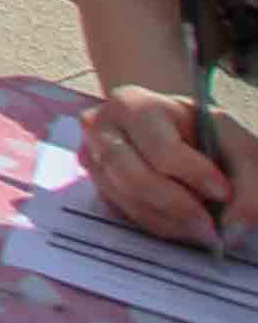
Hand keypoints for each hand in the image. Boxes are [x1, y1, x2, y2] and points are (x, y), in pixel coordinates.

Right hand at [85, 86, 247, 242]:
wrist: (178, 136)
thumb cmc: (206, 136)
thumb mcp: (238, 146)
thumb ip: (249, 185)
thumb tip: (233, 230)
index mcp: (134, 104)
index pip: (159, 146)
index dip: (194, 174)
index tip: (224, 192)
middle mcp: (101, 128)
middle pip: (134, 177)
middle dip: (179, 207)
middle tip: (212, 226)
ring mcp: (92, 158)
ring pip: (129, 201)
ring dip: (172, 222)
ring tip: (204, 226)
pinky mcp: (96, 185)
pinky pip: (125, 214)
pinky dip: (160, 225)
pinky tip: (183, 222)